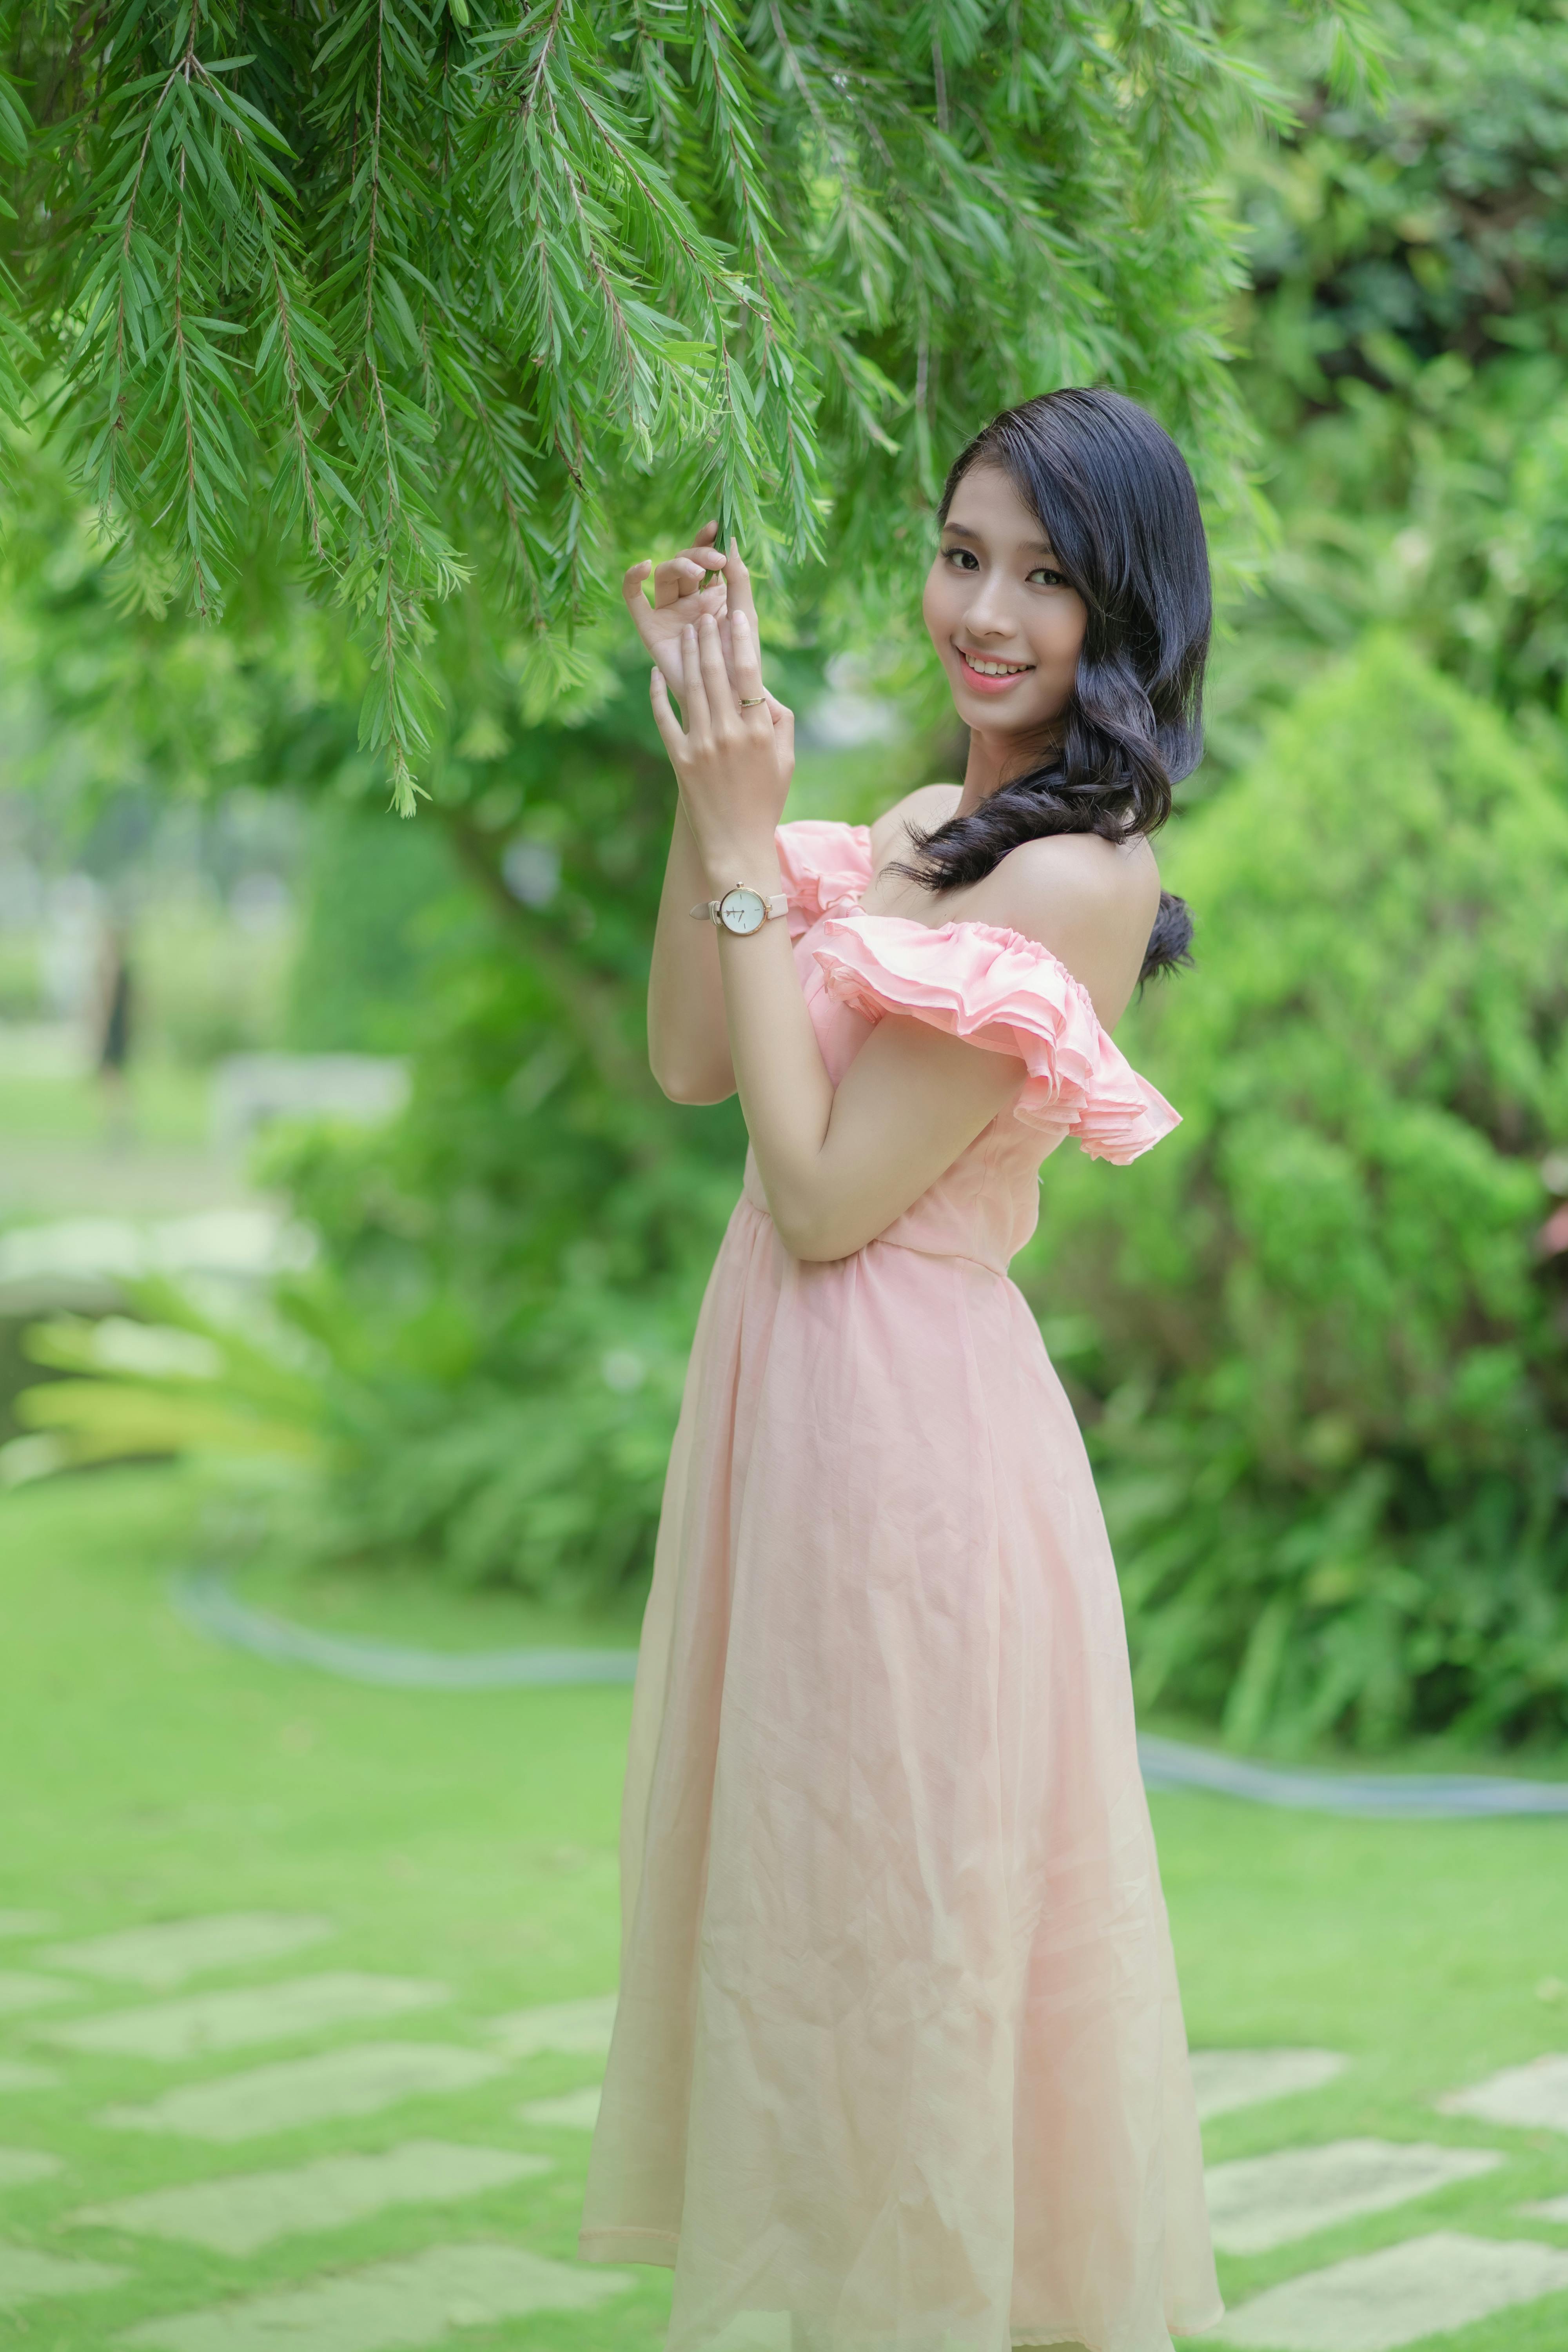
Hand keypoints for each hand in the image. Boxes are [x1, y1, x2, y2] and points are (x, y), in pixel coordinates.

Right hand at [623, 526, 789, 725]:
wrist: (728, 696)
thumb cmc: (741, 659)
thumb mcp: (745, 613)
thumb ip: (739, 578)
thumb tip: (731, 538)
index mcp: (710, 595)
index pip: (703, 558)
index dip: (705, 540)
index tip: (717, 526)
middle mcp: (687, 601)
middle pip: (683, 564)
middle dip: (697, 556)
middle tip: (715, 562)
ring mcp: (667, 613)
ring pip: (663, 575)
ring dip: (679, 566)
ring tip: (698, 574)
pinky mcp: (649, 628)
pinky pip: (633, 598)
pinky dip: (632, 579)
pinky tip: (643, 566)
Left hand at [649, 609, 793, 884]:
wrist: (735, 842)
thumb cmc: (765, 800)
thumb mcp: (785, 760)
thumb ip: (779, 721)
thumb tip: (764, 689)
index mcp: (759, 731)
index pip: (749, 673)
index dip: (740, 639)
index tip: (734, 615)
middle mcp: (729, 733)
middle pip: (715, 672)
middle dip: (708, 637)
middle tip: (703, 614)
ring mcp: (702, 746)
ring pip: (690, 687)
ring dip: (686, 655)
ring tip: (686, 632)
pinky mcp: (679, 759)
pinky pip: (665, 717)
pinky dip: (657, 693)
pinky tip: (655, 674)